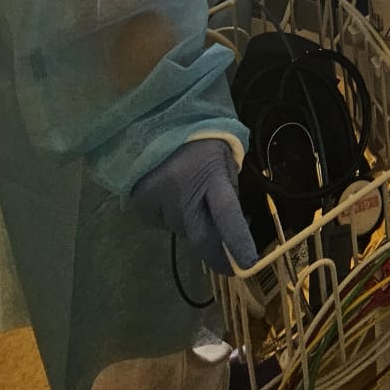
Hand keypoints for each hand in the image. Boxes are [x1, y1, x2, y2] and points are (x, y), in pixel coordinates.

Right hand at [131, 138, 256, 274]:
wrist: (156, 124)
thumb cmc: (200, 141)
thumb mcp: (224, 160)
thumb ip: (228, 193)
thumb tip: (232, 229)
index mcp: (211, 176)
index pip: (227, 215)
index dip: (238, 241)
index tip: (247, 265)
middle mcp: (182, 193)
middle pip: (202, 238)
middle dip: (217, 256)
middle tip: (228, 265)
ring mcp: (159, 201)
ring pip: (183, 231)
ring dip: (192, 226)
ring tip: (192, 197)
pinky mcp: (142, 206)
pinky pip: (164, 225)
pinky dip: (173, 218)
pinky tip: (173, 196)